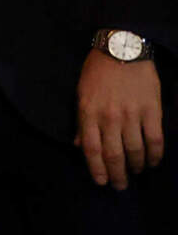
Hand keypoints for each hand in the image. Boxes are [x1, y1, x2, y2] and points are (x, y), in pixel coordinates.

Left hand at [76, 50, 164, 188]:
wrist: (121, 48)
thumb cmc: (98, 71)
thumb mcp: (81, 94)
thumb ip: (82, 121)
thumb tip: (79, 145)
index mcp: (89, 112)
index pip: (91, 149)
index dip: (96, 169)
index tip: (101, 182)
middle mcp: (109, 117)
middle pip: (113, 154)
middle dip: (117, 174)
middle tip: (120, 186)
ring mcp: (131, 114)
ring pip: (135, 150)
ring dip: (136, 166)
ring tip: (136, 173)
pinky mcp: (152, 110)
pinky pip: (155, 139)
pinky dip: (155, 155)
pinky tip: (153, 162)